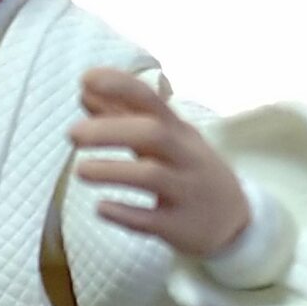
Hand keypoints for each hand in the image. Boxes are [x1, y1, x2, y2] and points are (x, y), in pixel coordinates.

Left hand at [69, 68, 249, 258]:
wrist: (234, 222)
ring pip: (151, 176)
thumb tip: (84, 92)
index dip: (120, 86)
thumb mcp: (164, 141)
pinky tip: (100, 208)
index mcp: (179, 131)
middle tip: (71, 133)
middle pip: (152, 134)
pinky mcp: (180, 227)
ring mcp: (186, 192)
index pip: (151, 99)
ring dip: (112, 171)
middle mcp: (186, 157)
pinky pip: (150, 221)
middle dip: (110, 130)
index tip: (85, 78)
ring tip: (79, 171)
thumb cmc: (188, 171)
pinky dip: (124, 213)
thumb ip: (124, 117)